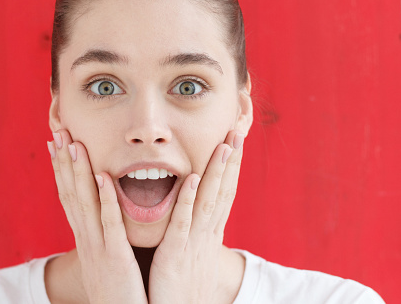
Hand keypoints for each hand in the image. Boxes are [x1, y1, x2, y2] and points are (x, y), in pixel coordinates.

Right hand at [48, 130, 147, 303]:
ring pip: (85, 203)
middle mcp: (86, 239)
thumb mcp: (106, 260)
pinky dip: (104, 199)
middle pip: (71, 193)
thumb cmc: (120, 291)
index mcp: (86, 238)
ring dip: (79, 172)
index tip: (57, 145)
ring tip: (75, 144)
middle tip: (58, 132)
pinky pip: (110, 225)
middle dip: (64, 162)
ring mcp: (98, 248)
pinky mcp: (115, 258)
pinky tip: (102, 177)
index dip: (62, 170)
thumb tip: (105, 215)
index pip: (70, 197)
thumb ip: (106, 236)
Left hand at [148, 130, 244, 303]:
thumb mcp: (192, 252)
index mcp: (208, 232)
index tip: (235, 140)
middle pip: (223, 191)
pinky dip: (189, 200)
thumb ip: (193, 229)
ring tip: (224, 145)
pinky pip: (183, 223)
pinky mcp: (176, 254)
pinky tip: (194, 178)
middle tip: (238, 130)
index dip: (231, 166)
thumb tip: (196, 210)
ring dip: (217, 172)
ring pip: (208, 201)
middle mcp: (206, 233)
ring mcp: (193, 242)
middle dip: (231, 161)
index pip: (223, 192)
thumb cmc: (180, 284)